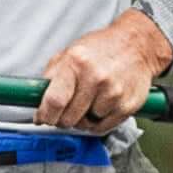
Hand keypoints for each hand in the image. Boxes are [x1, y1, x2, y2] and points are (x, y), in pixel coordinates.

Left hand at [35, 7, 171, 136]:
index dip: (45, 115)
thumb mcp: (70, 52)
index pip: (54, 101)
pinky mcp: (126, 105)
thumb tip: (36, 100)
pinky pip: (103, 128)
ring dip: (83, 118)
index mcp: (76, 63)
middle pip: (68, 118)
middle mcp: (95, 77)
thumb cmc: (102, 49)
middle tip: (68, 109)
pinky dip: (98, 121)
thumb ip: (52, 75)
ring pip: (85, 124)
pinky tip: (102, 105)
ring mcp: (113, 93)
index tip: (42, 118)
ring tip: (90, 100)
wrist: (137, 45)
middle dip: (63, 118)